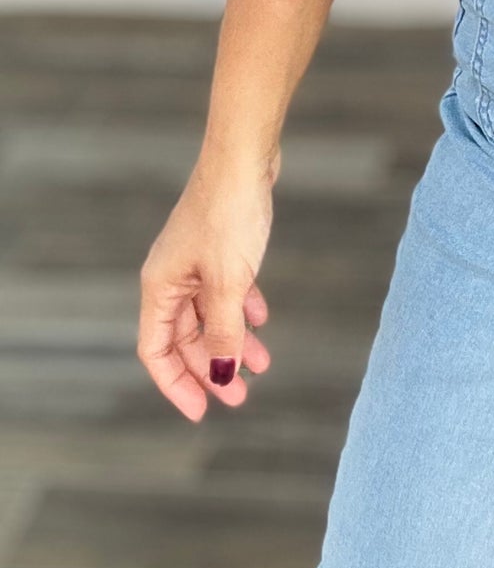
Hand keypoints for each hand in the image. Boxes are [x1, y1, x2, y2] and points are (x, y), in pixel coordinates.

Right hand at [137, 159, 274, 420]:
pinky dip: (243, 307)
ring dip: (233, 340)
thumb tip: (222, 376)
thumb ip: (224, 333)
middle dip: (212, 368)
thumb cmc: (230, 215)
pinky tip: (263, 318)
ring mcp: (195, 259)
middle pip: (185, 337)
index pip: (156, 351)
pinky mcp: (220, 244)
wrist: (246, 156)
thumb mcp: (229, 283)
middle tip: (240, 396)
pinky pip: (227, 288)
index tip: (201, 411)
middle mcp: (172, 275)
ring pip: (210, 314)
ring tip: (263, 364)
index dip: (176, 384)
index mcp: (160, 287)